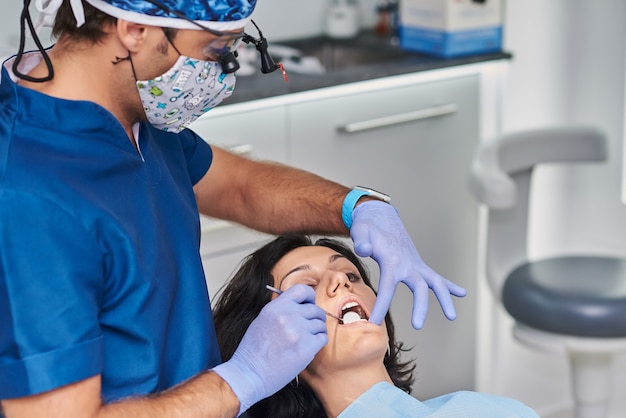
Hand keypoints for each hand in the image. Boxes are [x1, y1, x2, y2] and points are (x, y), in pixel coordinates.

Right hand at [211, 284, 326, 415]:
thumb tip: (300, 305)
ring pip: (320, 324)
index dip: (309, 296)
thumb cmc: (253, 351)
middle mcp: (288, 316)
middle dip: (315, 318)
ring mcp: (298, 331)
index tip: (309, 304)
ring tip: (306, 340)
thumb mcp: (262, 320)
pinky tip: (309, 348)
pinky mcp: (307, 347)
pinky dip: (319, 342)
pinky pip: (323, 338)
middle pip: (315, 309)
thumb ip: (281, 310)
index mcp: (275, 308)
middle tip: (309, 328)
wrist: (250, 374)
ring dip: (317, 331)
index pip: (302, 290)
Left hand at [350, 201, 466, 328]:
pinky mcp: (418, 265)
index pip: (388, 287)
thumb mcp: (361, 232)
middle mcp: (407, 264)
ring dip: (445, 298)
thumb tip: (364, 250)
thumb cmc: (368, 227)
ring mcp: (415, 264)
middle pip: (419, 287)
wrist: (381, 216)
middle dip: (420, 307)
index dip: (382, 306)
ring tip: (452, 316)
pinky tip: (461, 293)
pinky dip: (449, 285)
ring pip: (435, 282)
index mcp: (392, 260)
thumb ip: (362, 242)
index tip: (375, 322)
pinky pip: (436, 277)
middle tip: (417, 326)